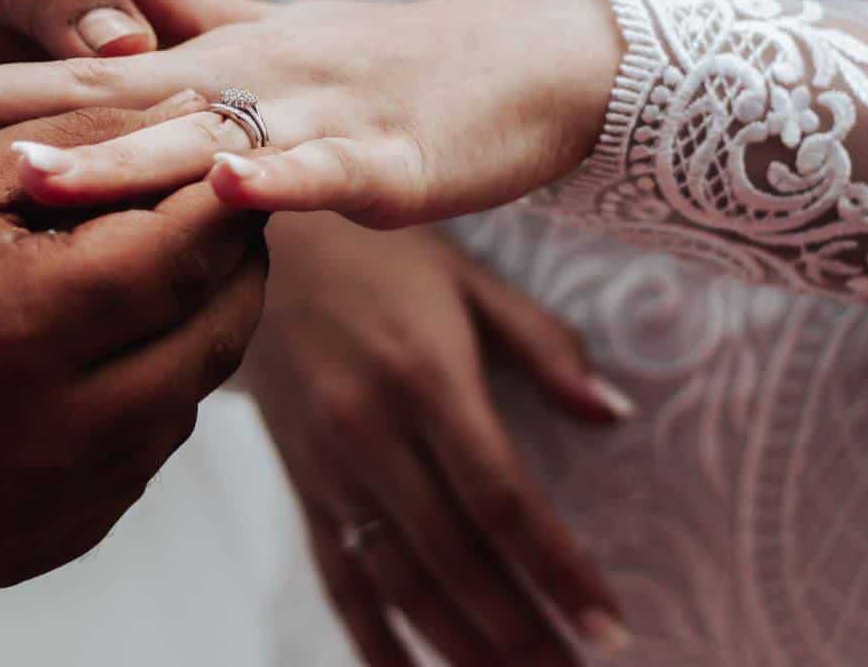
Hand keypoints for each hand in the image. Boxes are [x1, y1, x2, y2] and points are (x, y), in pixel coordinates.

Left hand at [0, 0, 625, 226]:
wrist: (517, 63)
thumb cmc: (392, 61)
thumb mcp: (274, 28)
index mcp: (207, 64)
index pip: (67, 82)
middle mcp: (241, 82)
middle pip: (98, 105)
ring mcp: (310, 115)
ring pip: (196, 138)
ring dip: (111, 161)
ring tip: (24, 174)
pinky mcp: (384, 160)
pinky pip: (323, 171)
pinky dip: (276, 179)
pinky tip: (223, 191)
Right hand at [0, 102, 268, 586]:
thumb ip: (83, 140)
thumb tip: (199, 116)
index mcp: (29, 322)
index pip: (183, 252)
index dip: (223, 201)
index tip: (237, 161)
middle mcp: (55, 428)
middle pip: (209, 338)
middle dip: (231, 268)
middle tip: (224, 220)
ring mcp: (54, 500)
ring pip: (183, 402)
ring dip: (190, 336)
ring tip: (163, 280)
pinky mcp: (44, 543)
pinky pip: (138, 465)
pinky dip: (142, 405)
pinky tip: (109, 358)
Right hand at [248, 215, 632, 664]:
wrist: (254, 240)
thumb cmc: (377, 251)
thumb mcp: (468, 279)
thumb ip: (544, 348)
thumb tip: (614, 417)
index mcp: (424, 376)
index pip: (501, 498)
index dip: (557, 569)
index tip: (608, 625)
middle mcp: (371, 431)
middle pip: (454, 557)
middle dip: (521, 630)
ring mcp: (328, 467)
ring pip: (399, 582)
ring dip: (463, 648)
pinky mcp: (301, 485)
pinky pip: (340, 580)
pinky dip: (377, 643)